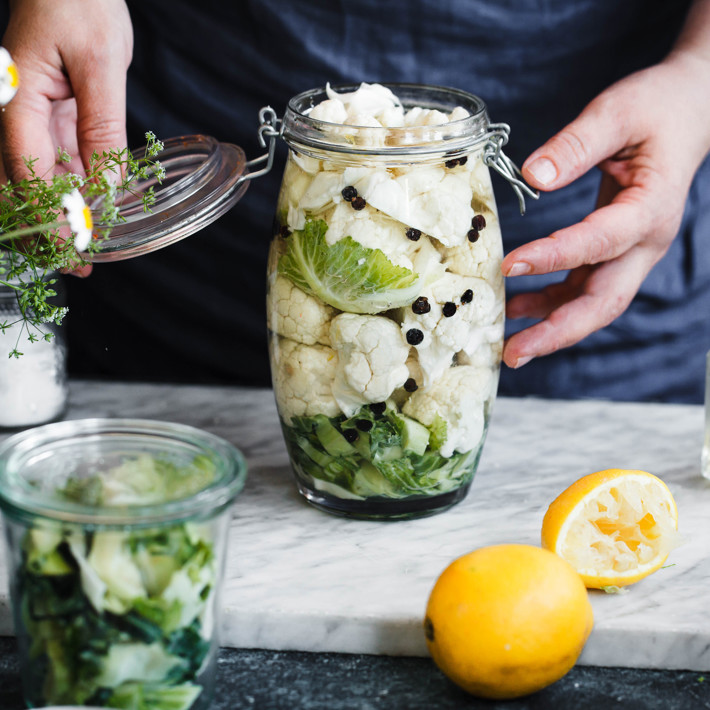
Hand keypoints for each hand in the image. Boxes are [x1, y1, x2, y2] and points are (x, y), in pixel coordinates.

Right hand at [0, 0, 132, 274]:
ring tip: (88, 252)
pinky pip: (56, 161)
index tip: (77, 250)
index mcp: (16, 103)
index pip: (28, 176)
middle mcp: (14, 115)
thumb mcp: (101, 65)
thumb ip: (103, 128)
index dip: (53, 218)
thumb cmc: (80, 1)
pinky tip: (93, 210)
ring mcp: (29, 117)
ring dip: (60, 216)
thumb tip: (107, 187)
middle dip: (47, 230)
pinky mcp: (48, 116)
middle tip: (78, 267)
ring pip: (37, 180)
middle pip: (20, 187)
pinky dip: (73, 190)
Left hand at [501, 50, 709, 368]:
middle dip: (558, 331)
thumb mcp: (617, 112)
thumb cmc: (657, 108)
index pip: (599, 242)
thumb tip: (535, 175)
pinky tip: (517, 307)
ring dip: (551, 327)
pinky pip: (583, 288)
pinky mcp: (615, 252)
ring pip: (594, 304)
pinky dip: (551, 302)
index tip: (509, 266)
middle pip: (604, 301)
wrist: (688, 112)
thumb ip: (577, 143)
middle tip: (514, 353)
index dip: (554, 257)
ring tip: (508, 345)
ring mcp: (631, 252)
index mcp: (650, 208)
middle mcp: (645, 242)